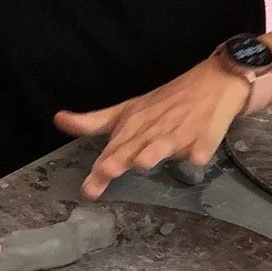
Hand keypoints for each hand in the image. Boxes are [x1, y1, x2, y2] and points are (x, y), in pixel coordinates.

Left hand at [56, 60, 247, 199]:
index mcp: (133, 125)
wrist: (212, 81)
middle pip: (134, 147)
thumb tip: (58, 119)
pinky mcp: (207, 132)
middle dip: (120, 158)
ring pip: (165, 143)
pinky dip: (201, 149)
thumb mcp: (126, 111)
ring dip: (154, 151)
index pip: (112, 148)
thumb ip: (93, 122)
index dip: (100, 167)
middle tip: (107, 170)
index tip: (88, 189)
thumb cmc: (164, 102)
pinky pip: (204, 143)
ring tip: (143, 162)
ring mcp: (180, 131)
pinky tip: (197, 158)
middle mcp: (152, 129)